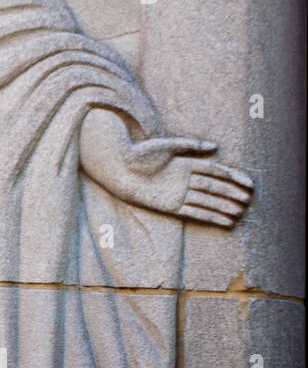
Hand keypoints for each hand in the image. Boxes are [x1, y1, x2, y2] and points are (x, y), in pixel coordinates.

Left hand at [98, 135, 253, 227]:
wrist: (117, 169)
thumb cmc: (139, 153)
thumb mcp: (165, 146)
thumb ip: (189, 145)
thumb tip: (214, 146)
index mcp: (186, 164)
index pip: (216, 171)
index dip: (233, 177)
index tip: (249, 184)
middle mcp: (185, 180)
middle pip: (214, 187)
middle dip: (231, 194)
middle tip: (248, 201)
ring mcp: (179, 194)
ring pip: (207, 202)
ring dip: (224, 208)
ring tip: (241, 214)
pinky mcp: (171, 207)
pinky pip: (195, 213)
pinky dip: (210, 217)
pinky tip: (225, 222)